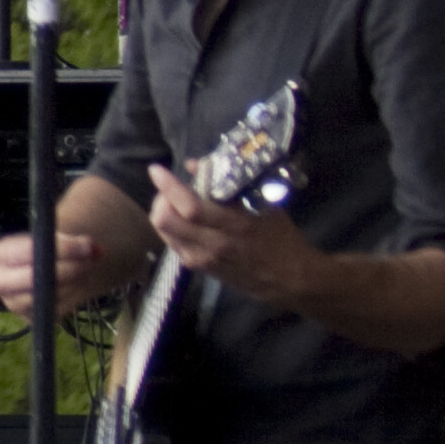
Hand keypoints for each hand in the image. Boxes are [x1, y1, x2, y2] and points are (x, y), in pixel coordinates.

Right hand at [0, 227, 108, 315]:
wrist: (45, 271)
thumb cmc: (48, 251)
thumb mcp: (58, 239)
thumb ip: (75, 242)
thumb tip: (93, 249)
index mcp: (0, 254)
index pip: (28, 251)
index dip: (61, 249)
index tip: (86, 247)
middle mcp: (0, 280)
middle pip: (33, 278)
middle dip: (66, 270)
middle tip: (89, 263)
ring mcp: (13, 303)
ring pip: (47, 295)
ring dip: (73, 283)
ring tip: (84, 272)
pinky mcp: (29, 318)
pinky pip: (55, 309)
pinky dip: (72, 297)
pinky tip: (75, 286)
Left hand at [148, 163, 319, 302]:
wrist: (287, 278)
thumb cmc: (279, 237)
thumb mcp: (264, 204)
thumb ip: (228, 184)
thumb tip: (196, 165)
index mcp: (233, 225)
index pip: (190, 206)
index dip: (169, 186)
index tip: (157, 170)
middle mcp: (212, 244)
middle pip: (165, 221)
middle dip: (160, 198)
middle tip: (169, 188)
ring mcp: (202, 259)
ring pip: (163, 232)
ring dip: (163, 212)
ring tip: (175, 202)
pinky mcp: (197, 268)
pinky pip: (172, 243)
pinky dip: (171, 227)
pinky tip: (184, 220)